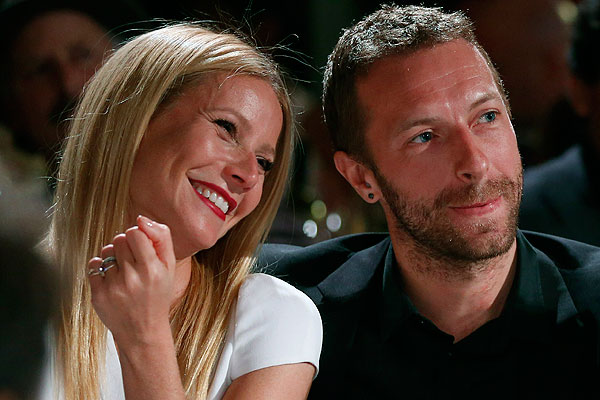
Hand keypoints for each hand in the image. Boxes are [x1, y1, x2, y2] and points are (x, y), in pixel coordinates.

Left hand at [88, 215, 176, 346]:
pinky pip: (93, 265)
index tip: (141, 249)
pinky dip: (100, 269)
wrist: (143, 331)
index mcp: (153, 269)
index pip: (135, 232)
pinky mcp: (98, 295)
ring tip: (123, 272)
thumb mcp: (170, 267)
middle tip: (133, 263)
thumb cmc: (158, 294)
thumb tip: (141, 219)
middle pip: (119, 239)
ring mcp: (114, 287)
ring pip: (106, 251)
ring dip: (113, 257)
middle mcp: (133, 278)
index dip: (137, 237)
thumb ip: (162, 238)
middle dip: (126, 247)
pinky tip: (112, 280)